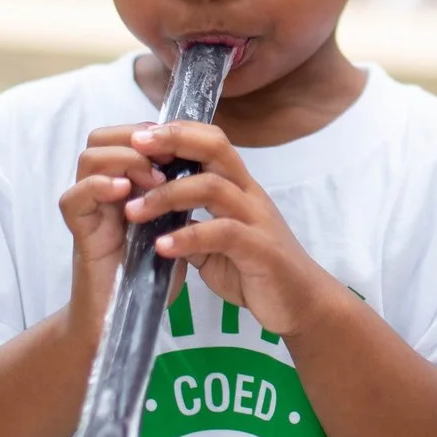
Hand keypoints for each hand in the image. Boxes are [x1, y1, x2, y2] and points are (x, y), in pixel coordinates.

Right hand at [57, 125, 172, 347]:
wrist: (123, 321)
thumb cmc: (151, 275)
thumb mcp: (174, 227)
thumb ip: (180, 196)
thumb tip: (208, 162)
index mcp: (125, 184)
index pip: (127, 136)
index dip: (153, 131)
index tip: (182, 143)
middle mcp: (103, 191)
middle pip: (102, 137)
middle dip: (136, 137)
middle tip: (166, 156)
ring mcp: (90, 210)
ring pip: (89, 158)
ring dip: (125, 160)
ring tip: (153, 179)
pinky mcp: (80, 234)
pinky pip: (73, 198)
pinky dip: (99, 187)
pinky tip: (125, 193)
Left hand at [125, 122, 341, 338]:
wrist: (302, 303)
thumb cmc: (259, 271)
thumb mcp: (217, 246)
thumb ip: (192, 228)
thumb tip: (157, 223)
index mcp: (239, 188)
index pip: (212, 142)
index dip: (178, 132)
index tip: (140, 136)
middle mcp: (249, 195)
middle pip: (215, 148)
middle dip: (174, 141)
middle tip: (134, 148)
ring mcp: (257, 220)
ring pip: (213, 187)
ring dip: (167, 195)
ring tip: (134, 211)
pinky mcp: (260, 249)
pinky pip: (222, 233)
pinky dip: (187, 238)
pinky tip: (161, 247)